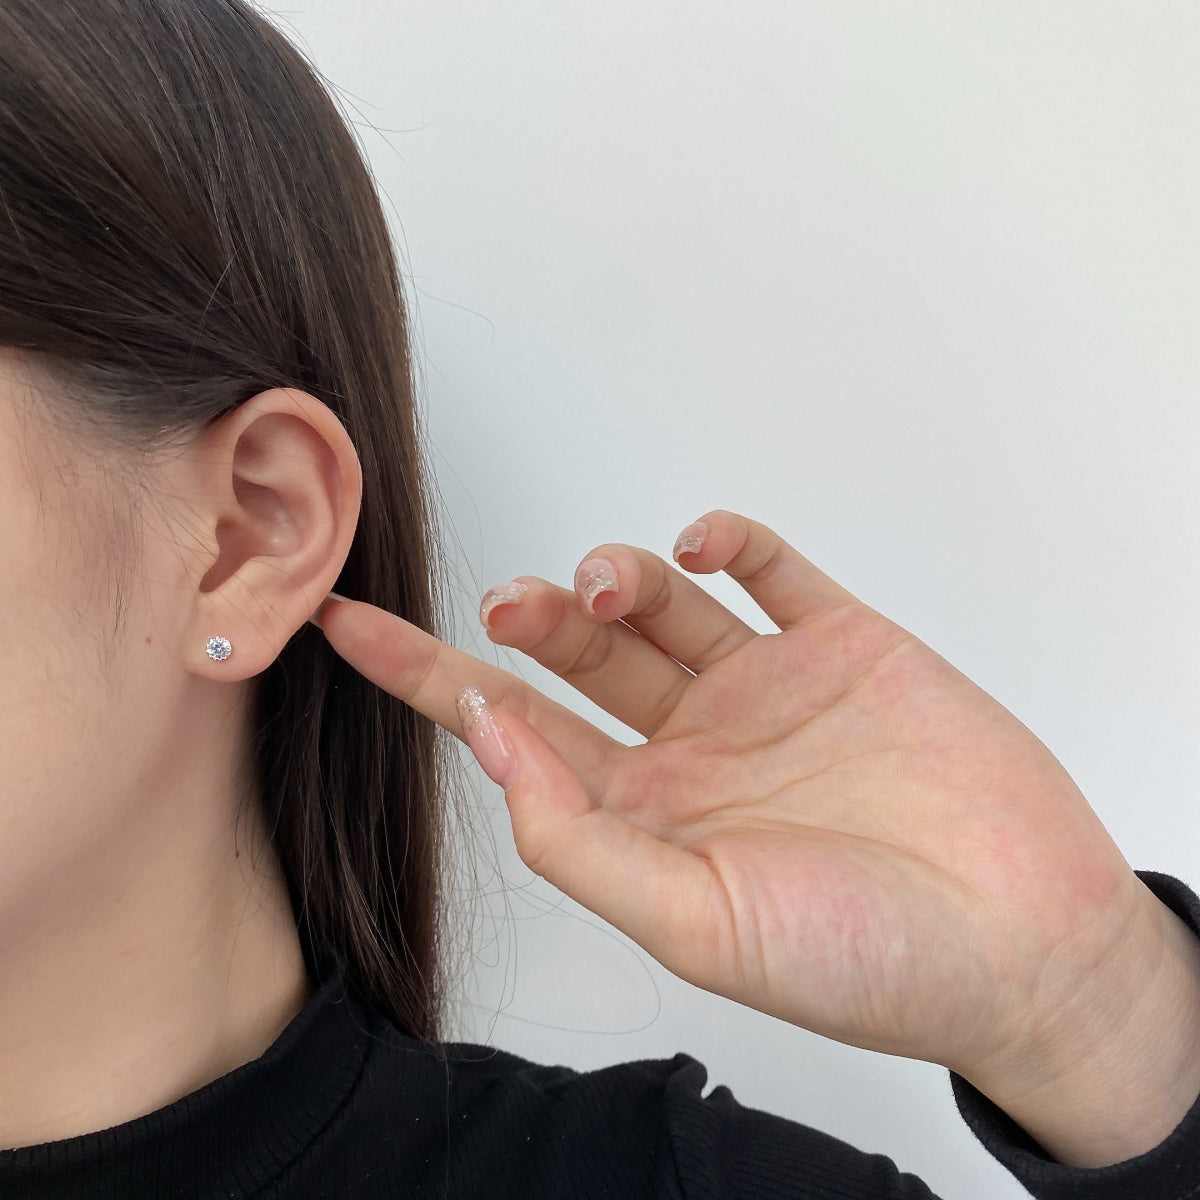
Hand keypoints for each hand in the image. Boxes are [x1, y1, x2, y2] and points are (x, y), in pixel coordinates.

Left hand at [313, 510, 1162, 1092]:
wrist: (1023, 942)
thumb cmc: (866, 961)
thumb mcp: (698, 925)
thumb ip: (580, 838)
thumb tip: (488, 742)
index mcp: (645, 816)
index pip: (508, 733)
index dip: (421, 679)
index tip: (344, 624)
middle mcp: (692, 745)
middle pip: (573, 659)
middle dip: (524, 618)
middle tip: (510, 604)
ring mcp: (765, 690)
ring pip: (659, 605)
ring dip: (613, 576)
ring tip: (602, 584)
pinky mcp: (840, 646)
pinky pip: (770, 573)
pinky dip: (726, 542)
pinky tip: (699, 544)